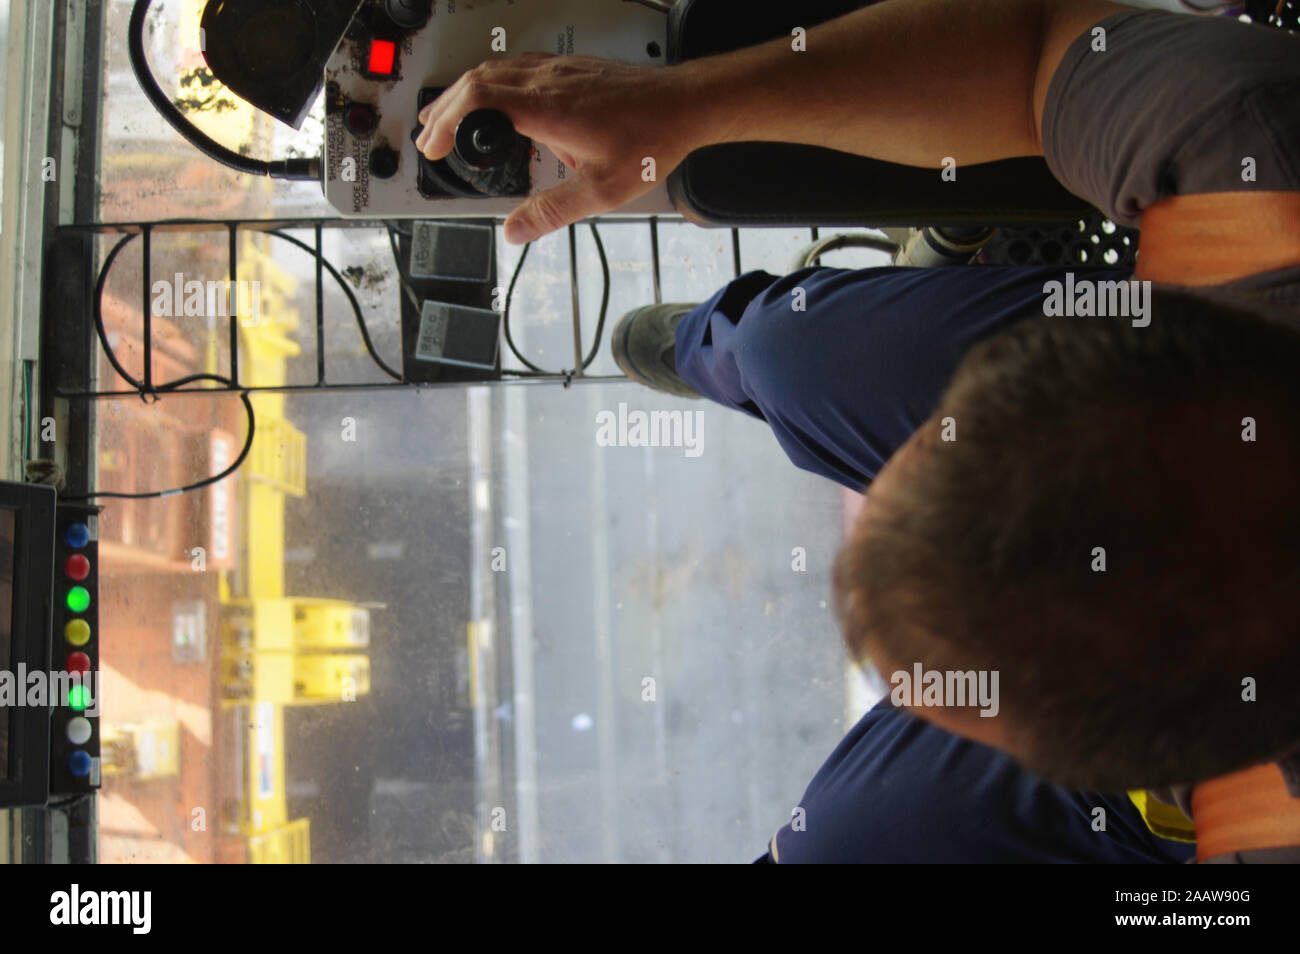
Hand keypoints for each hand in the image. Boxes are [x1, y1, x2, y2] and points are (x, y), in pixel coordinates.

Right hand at [415, 53, 700, 243]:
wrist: (685, 105)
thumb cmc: (650, 140)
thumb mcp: (601, 190)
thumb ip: (552, 212)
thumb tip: (515, 231)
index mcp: (547, 108)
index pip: (477, 101)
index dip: (447, 122)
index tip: (434, 147)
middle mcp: (548, 81)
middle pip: (477, 82)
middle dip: (445, 110)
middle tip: (430, 139)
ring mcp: (559, 69)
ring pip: (495, 69)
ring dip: (465, 93)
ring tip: (448, 117)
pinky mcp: (571, 66)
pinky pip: (517, 66)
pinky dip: (492, 82)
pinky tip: (495, 96)